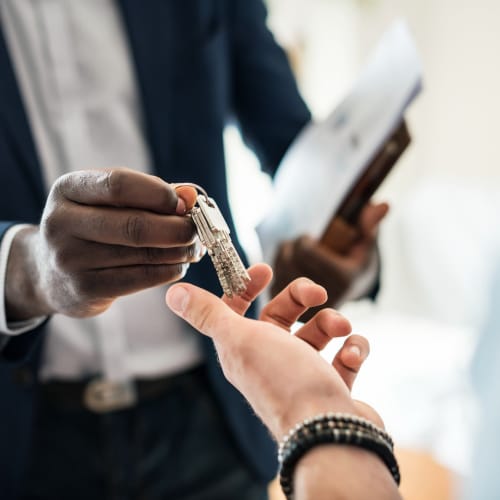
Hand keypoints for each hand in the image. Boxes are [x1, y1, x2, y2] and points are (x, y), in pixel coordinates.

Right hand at [6, 168, 201, 319]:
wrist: (49, 272)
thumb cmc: (93, 227)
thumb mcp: (109, 201)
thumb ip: (150, 194)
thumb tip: (190, 195)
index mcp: (68, 189)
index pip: (119, 184)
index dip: (159, 194)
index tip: (185, 203)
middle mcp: (61, 223)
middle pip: (134, 225)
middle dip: (176, 229)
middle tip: (197, 231)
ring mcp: (70, 259)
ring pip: (142, 254)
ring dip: (178, 252)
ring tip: (193, 248)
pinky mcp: (85, 289)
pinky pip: (140, 278)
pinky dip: (169, 271)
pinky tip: (178, 266)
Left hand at [166, 263, 381, 439]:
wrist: (328, 432)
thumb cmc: (283, 381)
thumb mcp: (239, 339)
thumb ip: (208, 314)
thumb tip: (173, 292)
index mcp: (243, 349)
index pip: (237, 310)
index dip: (247, 287)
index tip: (265, 270)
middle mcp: (270, 360)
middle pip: (282, 315)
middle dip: (301, 297)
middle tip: (318, 293)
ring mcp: (303, 374)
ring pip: (317, 333)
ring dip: (332, 322)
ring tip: (341, 329)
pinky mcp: (331, 386)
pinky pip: (344, 356)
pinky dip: (353, 349)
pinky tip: (352, 354)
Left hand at [271, 202, 388, 317]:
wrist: (344, 297)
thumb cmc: (354, 264)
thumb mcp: (365, 246)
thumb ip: (370, 225)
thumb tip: (383, 204)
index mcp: (343, 279)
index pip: (305, 249)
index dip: (304, 240)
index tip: (310, 238)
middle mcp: (323, 298)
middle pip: (289, 258)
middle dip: (293, 246)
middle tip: (302, 246)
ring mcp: (304, 306)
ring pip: (278, 268)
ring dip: (284, 256)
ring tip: (296, 256)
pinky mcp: (289, 314)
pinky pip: (272, 282)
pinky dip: (276, 270)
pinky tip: (288, 268)